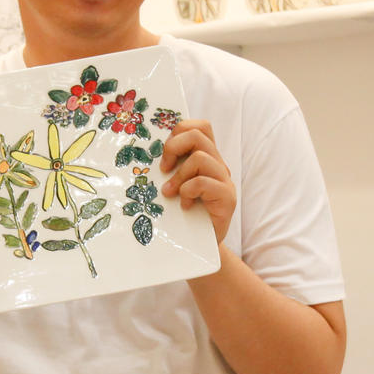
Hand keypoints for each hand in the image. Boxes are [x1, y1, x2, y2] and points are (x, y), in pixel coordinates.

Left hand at [160, 118, 234, 243]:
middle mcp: (218, 165)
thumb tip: (146, 151)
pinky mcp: (227, 198)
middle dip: (174, 147)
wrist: (200, 247)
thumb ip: (170, 168)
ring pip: (201, 157)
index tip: (164, 152)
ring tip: (171, 193)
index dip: (180, 130)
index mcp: (206, 157)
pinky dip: (188, 191)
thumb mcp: (174, 185)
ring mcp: (225, 180)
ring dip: (179, 175)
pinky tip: (185, 205)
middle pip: (199, 134)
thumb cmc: (183, 215)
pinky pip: (203, 182)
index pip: (200, 126)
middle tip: (163, 169)